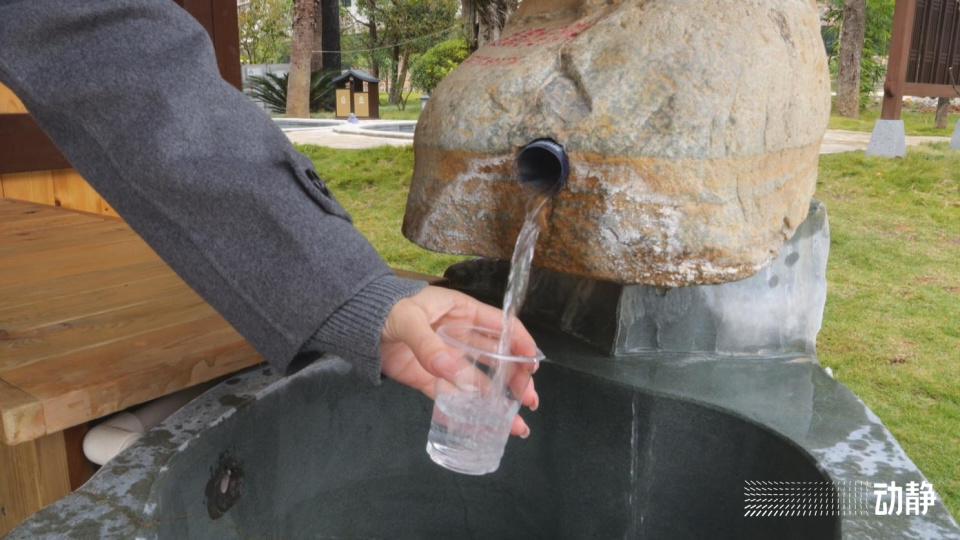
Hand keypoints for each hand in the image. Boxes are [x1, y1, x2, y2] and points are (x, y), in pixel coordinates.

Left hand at [380, 286, 539, 437]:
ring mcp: (447, 360)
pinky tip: (484, 427)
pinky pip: (453, 398)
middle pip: (498, 359)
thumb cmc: (385, 308)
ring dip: (499, 402)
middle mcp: (461, 337)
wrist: (355, 323)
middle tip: (530, 400)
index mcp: (463, 313)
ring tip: (516, 424)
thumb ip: (428, 343)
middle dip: (517, 379)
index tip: (534, 364)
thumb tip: (453, 371)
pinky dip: (468, 413)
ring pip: (480, 383)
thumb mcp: (408, 318)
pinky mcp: (429, 380)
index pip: (502, 327)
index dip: (521, 344)